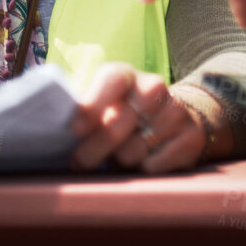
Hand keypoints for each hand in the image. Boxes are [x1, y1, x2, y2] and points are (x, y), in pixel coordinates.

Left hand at [70, 63, 211, 172]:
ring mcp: (174, 112)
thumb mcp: (107, 101)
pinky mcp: (190, 137)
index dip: (91, 104)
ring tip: (119, 155)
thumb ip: (86, 109)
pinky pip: (153, 166)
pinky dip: (143, 169)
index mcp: (126, 75)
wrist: (179, 115)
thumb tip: (56, 124)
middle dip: (92, 151)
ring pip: (132, 152)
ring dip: (120, 162)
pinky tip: (143, 159)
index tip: (74, 129)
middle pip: (116, 127)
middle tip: (79, 163)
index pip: (110, 80)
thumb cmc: (126, 111)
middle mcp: (153, 88)